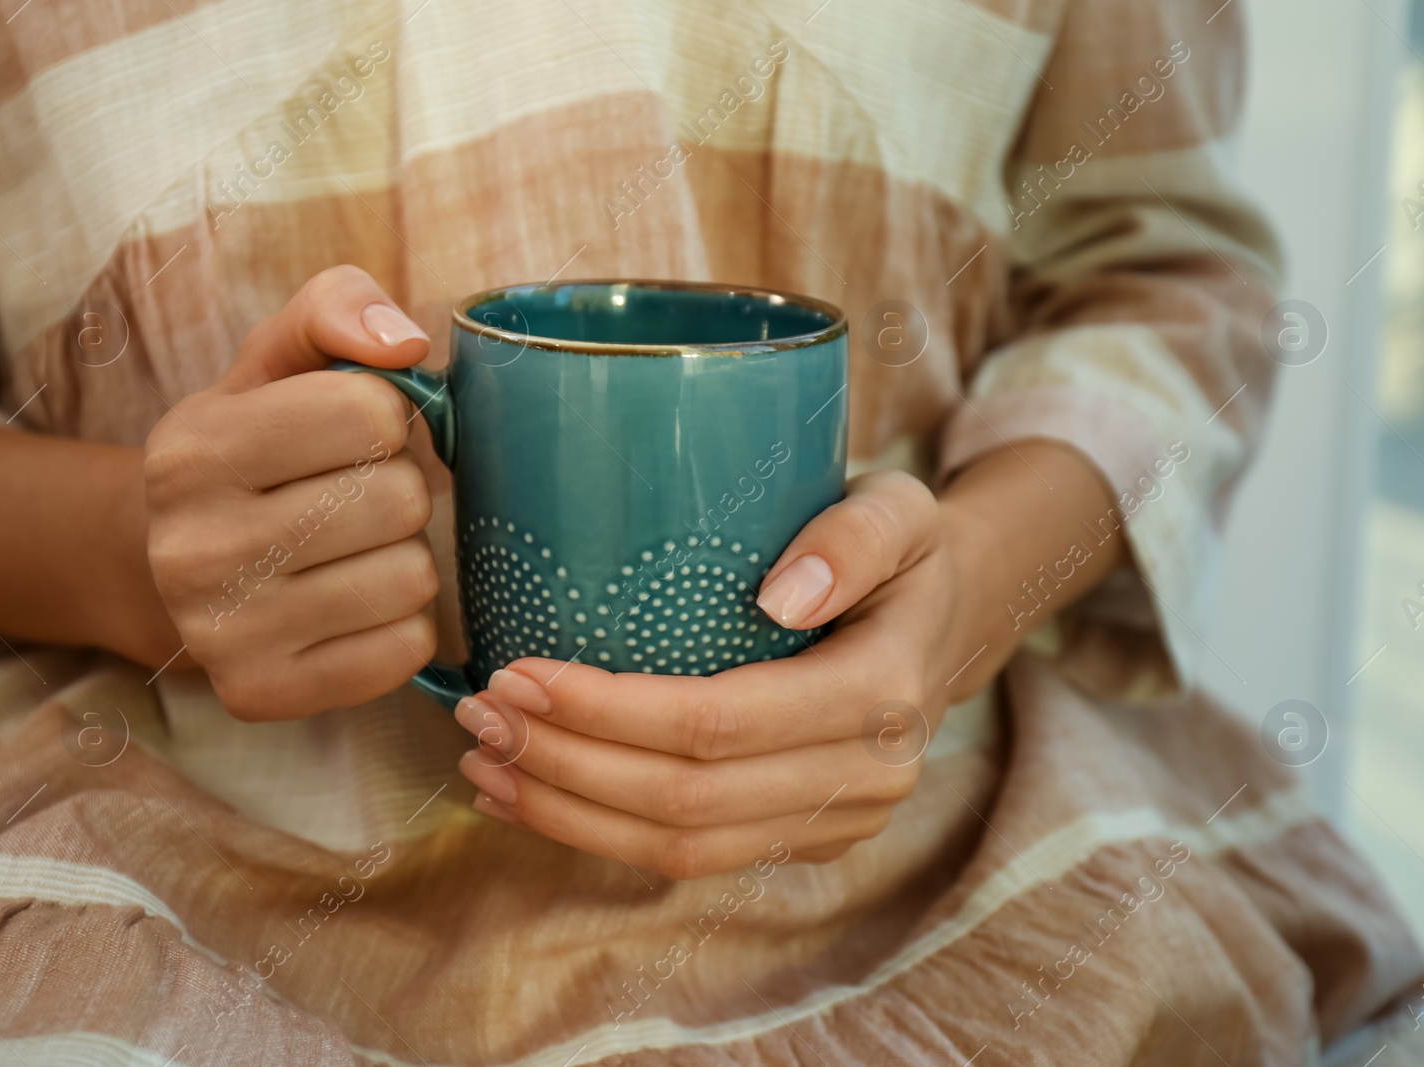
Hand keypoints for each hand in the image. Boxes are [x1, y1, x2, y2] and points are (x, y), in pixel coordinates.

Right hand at [144, 266, 439, 719]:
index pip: (373, 414)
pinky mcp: (263, 694)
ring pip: (411, 578)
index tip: (350, 435)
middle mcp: (193, 548)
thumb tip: (407, 344)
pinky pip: (406, 650)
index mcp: (192, 449)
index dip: (385, 418)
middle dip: (398, 489)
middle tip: (354, 498)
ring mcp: (223, 633)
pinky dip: (401, 624)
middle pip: (399, 500)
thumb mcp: (275, 361)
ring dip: (403, 557)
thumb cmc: (251, 449)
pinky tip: (352, 605)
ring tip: (350, 550)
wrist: (171, 565)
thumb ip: (337, 309)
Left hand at [449, 443, 1129, 878]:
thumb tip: (781, 596)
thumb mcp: (901, 509)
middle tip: (478, 716)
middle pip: (687, 800)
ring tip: (483, 766)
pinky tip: (531, 798)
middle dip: (566, 767)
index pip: (720, 725)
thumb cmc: (905, 552)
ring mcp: (834, 824)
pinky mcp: (802, 840)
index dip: (609, 713)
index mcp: (880, 696)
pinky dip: (598, 835)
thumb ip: (856, 537)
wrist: (944, 622)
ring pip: (679, 849)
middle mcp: (864, 779)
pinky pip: (690, 858)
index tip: (518, 675)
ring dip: (568, 815)